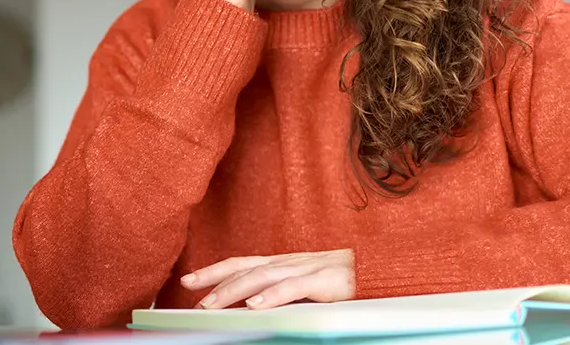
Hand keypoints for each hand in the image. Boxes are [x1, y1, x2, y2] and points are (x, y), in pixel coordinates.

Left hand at [180, 249, 355, 309]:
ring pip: (262, 276)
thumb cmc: (344, 280)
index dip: (214, 270)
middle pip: (245, 268)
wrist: (381, 268)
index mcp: (283, 263)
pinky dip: (272, 296)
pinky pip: (293, 288)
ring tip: (211, 304)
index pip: (242, 263)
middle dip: (214, 281)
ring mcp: (306, 269)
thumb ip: (282, 292)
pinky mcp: (324, 280)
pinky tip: (255, 306)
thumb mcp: (306, 286)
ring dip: (233, 290)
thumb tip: (252, 306)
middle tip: (190, 294)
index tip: (188, 280)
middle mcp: (289, 262)